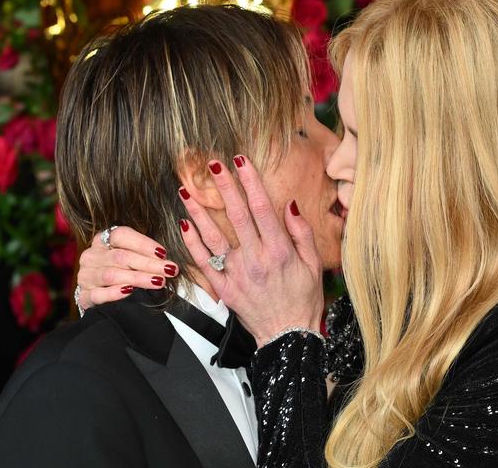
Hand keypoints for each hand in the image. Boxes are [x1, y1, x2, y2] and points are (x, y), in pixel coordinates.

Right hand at [76, 227, 179, 307]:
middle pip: (120, 256)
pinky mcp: (84, 296)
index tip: (163, 253)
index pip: (121, 235)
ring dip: (138, 278)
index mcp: (103, 239)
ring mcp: (86, 276)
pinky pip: (98, 294)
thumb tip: (177, 241)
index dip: (143, 243)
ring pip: (112, 275)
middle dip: (149, 263)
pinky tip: (129, 291)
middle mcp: (91, 256)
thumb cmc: (127, 270)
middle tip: (170, 270)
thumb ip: (150, 251)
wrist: (105, 295)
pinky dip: (114, 293)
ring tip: (159, 281)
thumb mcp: (136, 256)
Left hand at [178, 155, 323, 346]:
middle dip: (224, 187)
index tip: (241, 162)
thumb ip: (301, 233)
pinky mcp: (224, 288)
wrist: (288, 336)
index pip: (262, 208)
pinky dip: (192, 243)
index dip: (250, 182)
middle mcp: (256, 259)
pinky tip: (184, 224)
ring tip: (186, 190)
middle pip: (236, 216)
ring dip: (199, 211)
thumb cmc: (303, 299)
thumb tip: (289, 205)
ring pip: (214, 236)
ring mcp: (237, 274)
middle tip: (212, 165)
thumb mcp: (314, 264)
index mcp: (279, 251)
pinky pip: (204, 263)